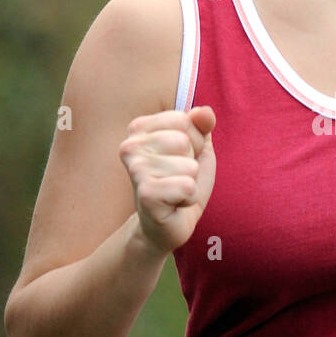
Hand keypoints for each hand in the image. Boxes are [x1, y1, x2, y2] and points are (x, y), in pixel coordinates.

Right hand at [119, 105, 216, 253]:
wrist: (166, 225)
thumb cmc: (180, 181)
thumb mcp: (197, 148)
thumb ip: (202, 126)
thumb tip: (205, 111)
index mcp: (139, 128)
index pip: (185, 120)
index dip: (194, 141)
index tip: (179, 158)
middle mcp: (130, 146)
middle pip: (185, 140)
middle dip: (192, 162)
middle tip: (176, 177)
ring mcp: (136, 170)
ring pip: (189, 165)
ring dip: (190, 182)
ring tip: (174, 190)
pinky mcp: (146, 194)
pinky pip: (187, 186)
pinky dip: (189, 198)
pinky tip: (174, 203)